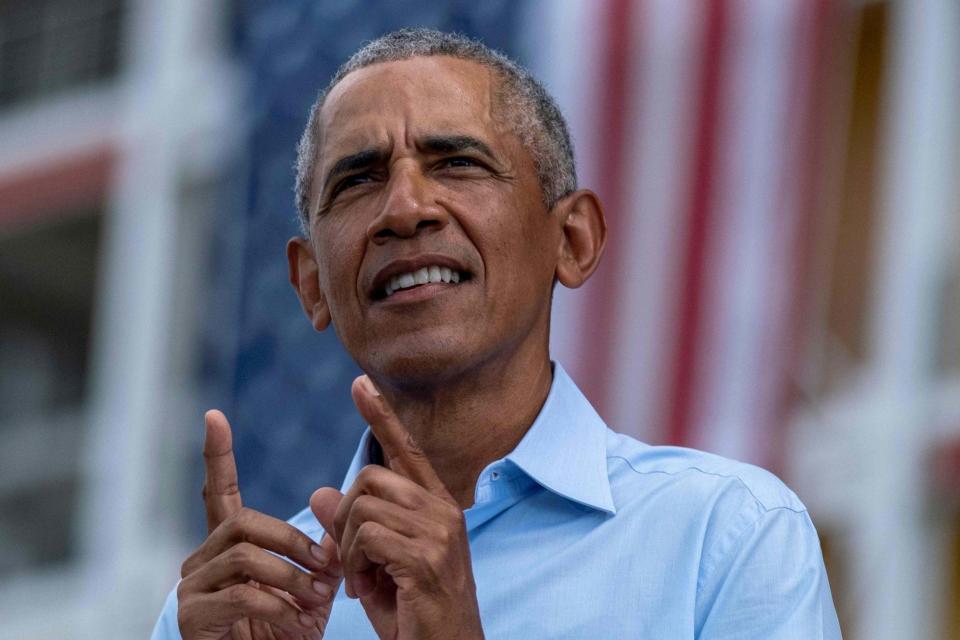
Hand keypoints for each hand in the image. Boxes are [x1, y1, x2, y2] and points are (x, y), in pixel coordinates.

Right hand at [177, 410, 342, 638]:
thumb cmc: (288, 633)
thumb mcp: (313, 587)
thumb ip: (321, 550)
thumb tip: (332, 503)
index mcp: (227, 546)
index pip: (218, 492)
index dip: (217, 455)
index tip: (214, 416)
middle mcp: (201, 560)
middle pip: (243, 522)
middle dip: (292, 540)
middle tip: (326, 566)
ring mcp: (191, 588)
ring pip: (244, 557)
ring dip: (291, 576)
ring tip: (317, 597)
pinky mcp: (192, 618)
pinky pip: (240, 595)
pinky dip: (278, 605)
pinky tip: (296, 620)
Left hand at [311, 376, 484, 639]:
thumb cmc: (413, 614)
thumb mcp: (374, 566)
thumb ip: (352, 527)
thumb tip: (319, 493)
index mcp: (437, 507)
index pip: (407, 450)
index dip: (382, 416)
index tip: (359, 384)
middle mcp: (444, 510)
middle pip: (370, 477)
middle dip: (345, 517)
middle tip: (350, 559)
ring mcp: (438, 532)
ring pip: (362, 506)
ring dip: (347, 548)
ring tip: (360, 580)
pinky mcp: (425, 557)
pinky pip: (364, 536)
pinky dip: (351, 563)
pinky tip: (362, 589)